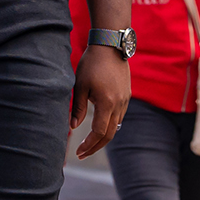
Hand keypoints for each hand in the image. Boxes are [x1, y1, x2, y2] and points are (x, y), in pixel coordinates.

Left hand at [71, 41, 130, 158]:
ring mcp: (125, 100)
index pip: (99, 132)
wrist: (110, 45)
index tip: (78, 152)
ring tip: (89, 144)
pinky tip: (100, 127)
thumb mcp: (80, 85)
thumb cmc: (92, 63)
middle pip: (110, 134)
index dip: (89, 144)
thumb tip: (73, 127)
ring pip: (116, 126)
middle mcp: (119, 104)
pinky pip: (119, 117)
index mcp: (107, 103)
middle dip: (95, 147)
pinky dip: (110, 126)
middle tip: (83, 154)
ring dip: (103, 137)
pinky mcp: (127, 95)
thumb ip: (78, 108)